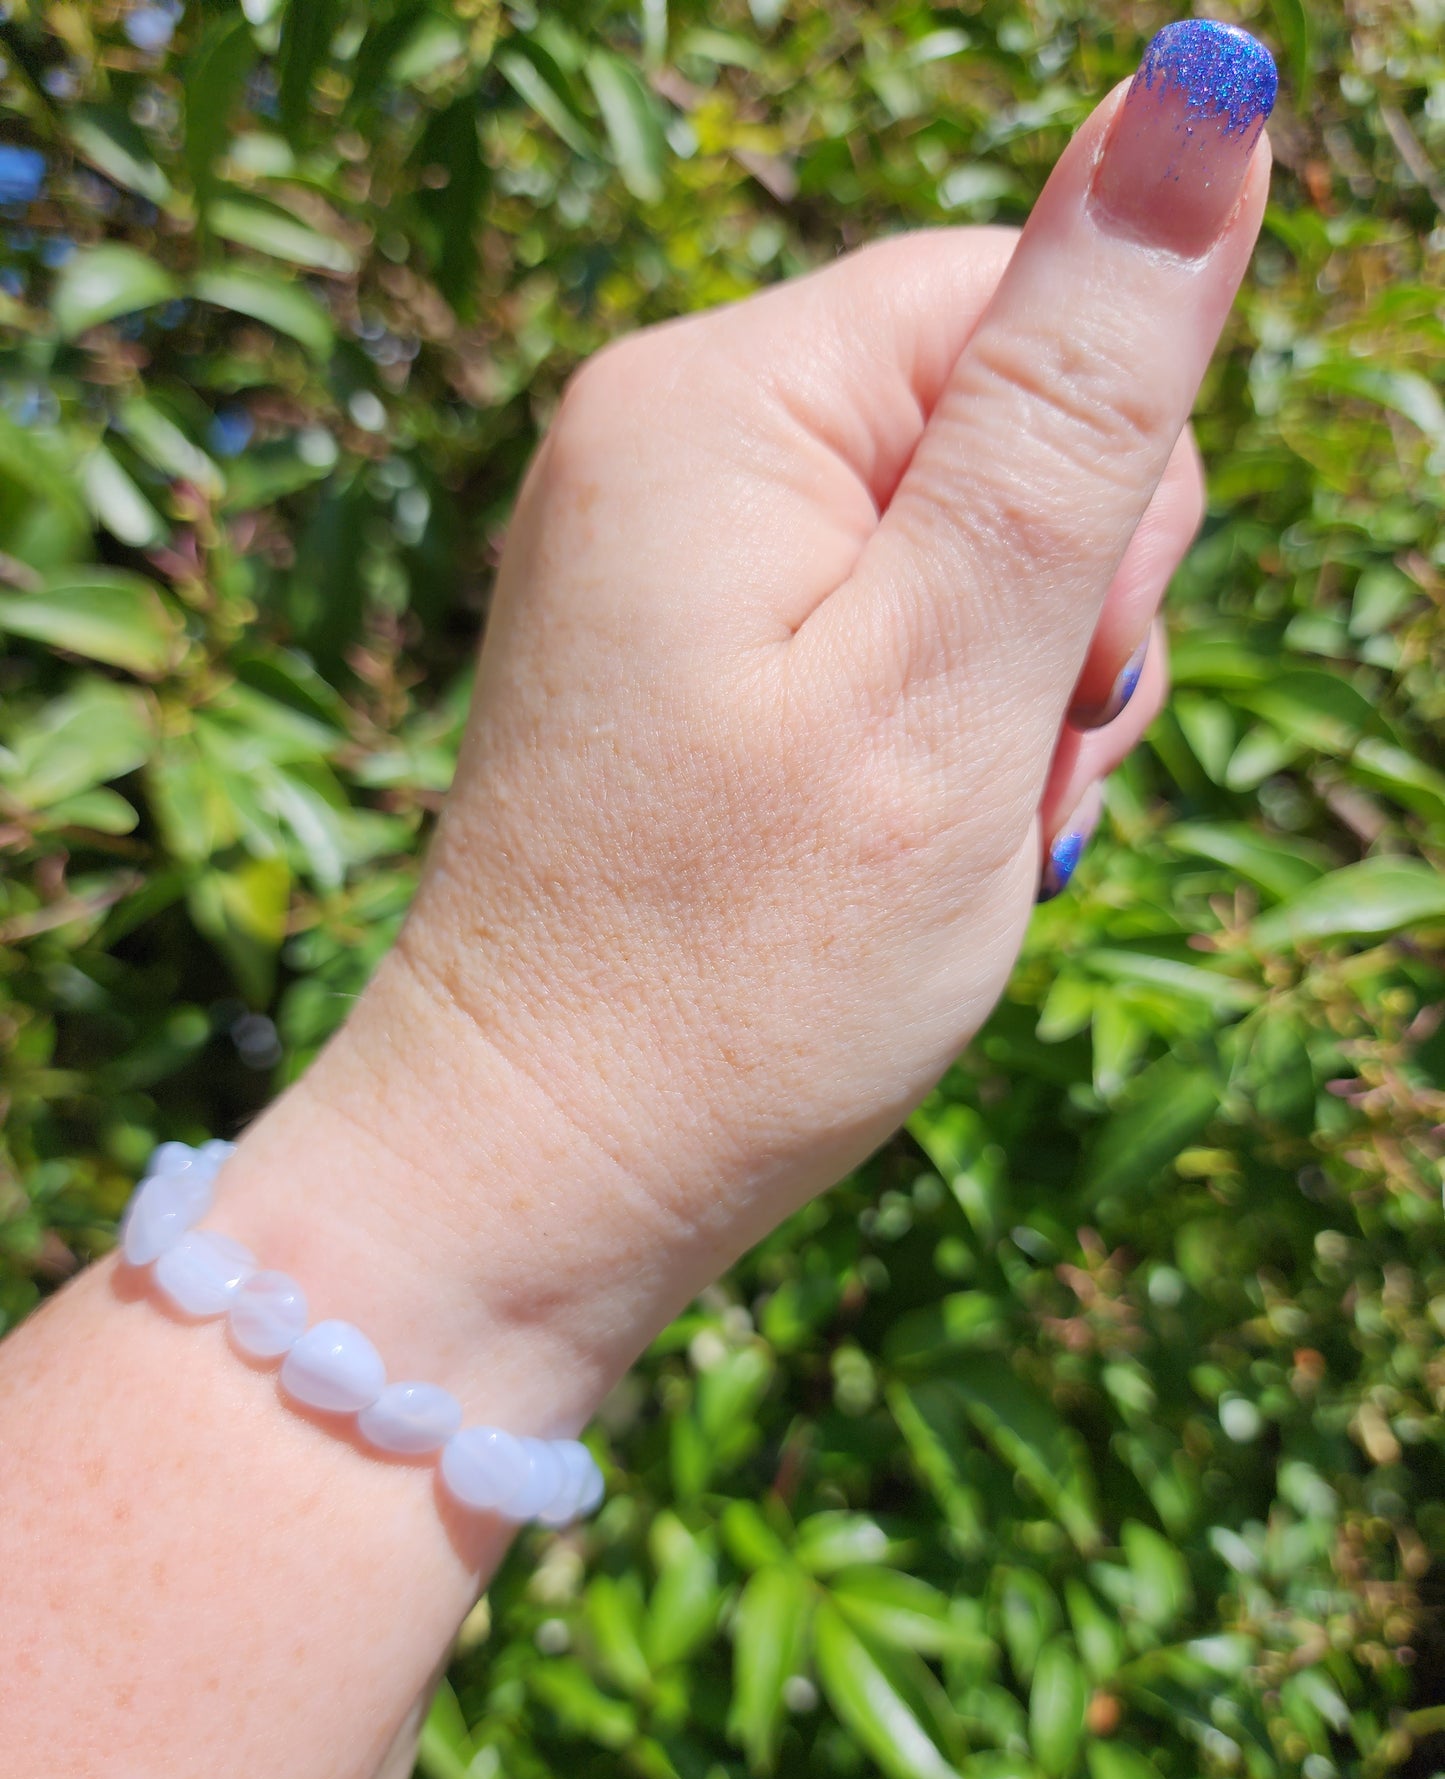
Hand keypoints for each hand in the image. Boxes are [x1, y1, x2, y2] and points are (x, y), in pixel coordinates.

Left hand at [230, 22, 1274, 1421]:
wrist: (548, 1166)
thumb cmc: (744, 958)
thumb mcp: (958, 667)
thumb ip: (1080, 392)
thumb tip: (1205, 94)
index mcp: (717, 399)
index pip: (1021, 300)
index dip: (1103, 492)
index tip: (1054, 674)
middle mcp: (667, 441)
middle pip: (996, 421)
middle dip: (1061, 605)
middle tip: (997, 773)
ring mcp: (666, 554)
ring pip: (960, 543)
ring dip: (1015, 690)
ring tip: (950, 835)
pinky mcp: (683, 653)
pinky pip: (880, 630)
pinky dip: (939, 735)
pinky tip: (905, 846)